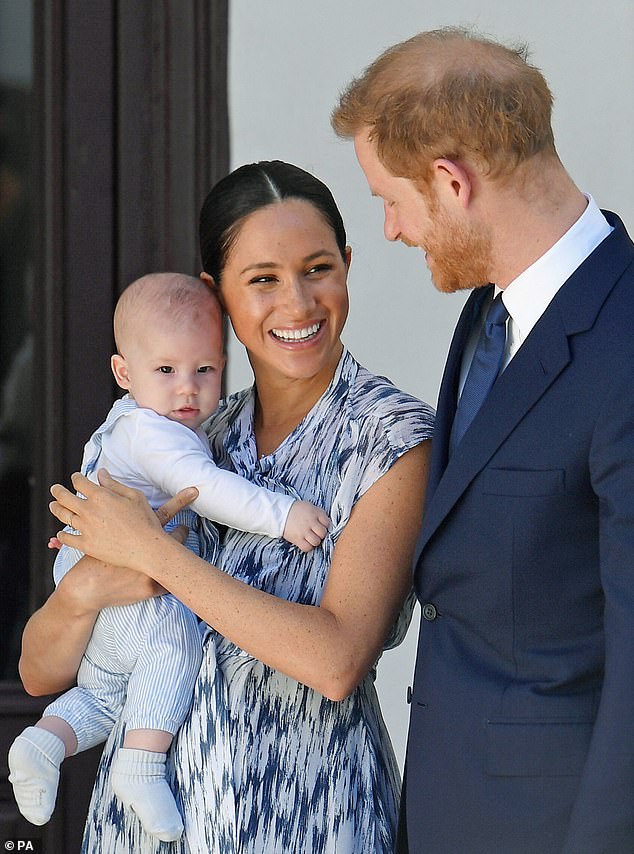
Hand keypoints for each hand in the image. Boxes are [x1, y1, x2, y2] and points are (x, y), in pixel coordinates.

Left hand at [49, 469, 198, 572]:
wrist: (147, 548)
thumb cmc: (145, 521)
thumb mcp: (134, 496)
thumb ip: (114, 484)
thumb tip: (101, 474)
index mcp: (101, 496)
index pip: (80, 482)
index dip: (76, 478)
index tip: (75, 477)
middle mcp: (89, 511)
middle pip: (64, 497)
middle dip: (57, 491)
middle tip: (55, 489)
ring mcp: (86, 529)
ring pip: (63, 516)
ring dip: (56, 508)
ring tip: (53, 506)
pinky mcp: (86, 545)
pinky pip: (67, 539)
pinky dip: (62, 535)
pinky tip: (60, 533)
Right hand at [282, 500, 329, 551]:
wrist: (280, 512)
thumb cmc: (296, 509)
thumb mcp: (310, 507)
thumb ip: (319, 514)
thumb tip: (327, 523)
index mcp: (315, 513)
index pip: (327, 523)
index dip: (326, 526)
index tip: (322, 526)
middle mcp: (310, 522)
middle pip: (323, 533)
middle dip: (321, 534)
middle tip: (316, 533)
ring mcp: (304, 531)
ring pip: (316, 541)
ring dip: (315, 541)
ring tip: (310, 538)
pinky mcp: (297, 539)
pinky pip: (307, 547)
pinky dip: (308, 546)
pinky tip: (306, 542)